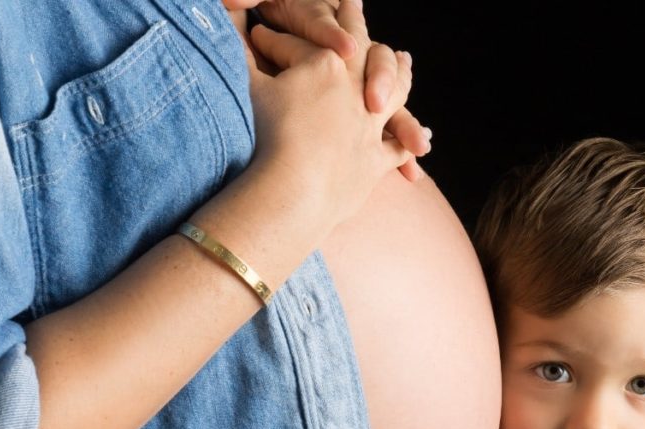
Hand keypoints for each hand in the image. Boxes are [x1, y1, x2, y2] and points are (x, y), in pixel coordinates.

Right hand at [243, 0, 413, 224]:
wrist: (290, 194)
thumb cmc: (265, 138)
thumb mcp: (245, 86)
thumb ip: (238, 54)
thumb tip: (225, 21)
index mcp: (326, 62)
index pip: (299, 44)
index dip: (274, 40)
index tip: (258, 38)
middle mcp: (358, 87)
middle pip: (360, 48)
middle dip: (353, 22)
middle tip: (352, 2)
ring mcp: (371, 125)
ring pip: (394, 89)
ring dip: (397, 71)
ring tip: (403, 58)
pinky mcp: (375, 161)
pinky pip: (397, 147)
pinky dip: (407, 140)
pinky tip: (419, 141)